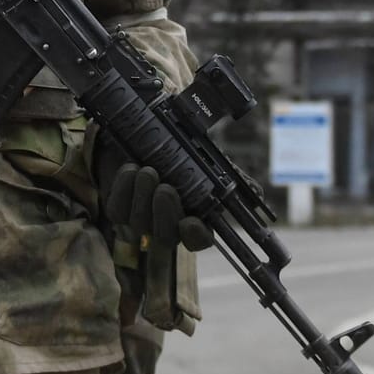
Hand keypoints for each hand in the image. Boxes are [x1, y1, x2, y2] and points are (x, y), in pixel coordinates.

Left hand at [96, 145, 213, 329]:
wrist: (141, 133)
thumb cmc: (178, 149)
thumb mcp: (207, 159)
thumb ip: (231, 176)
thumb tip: (255, 193)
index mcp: (193, 216)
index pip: (198, 240)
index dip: (195, 236)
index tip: (192, 221)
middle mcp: (167, 224)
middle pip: (166, 237)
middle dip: (165, 214)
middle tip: (165, 188)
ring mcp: (140, 220)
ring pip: (139, 224)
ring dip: (142, 196)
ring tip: (146, 171)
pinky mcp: (117, 210)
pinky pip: (118, 210)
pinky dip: (123, 189)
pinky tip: (130, 169)